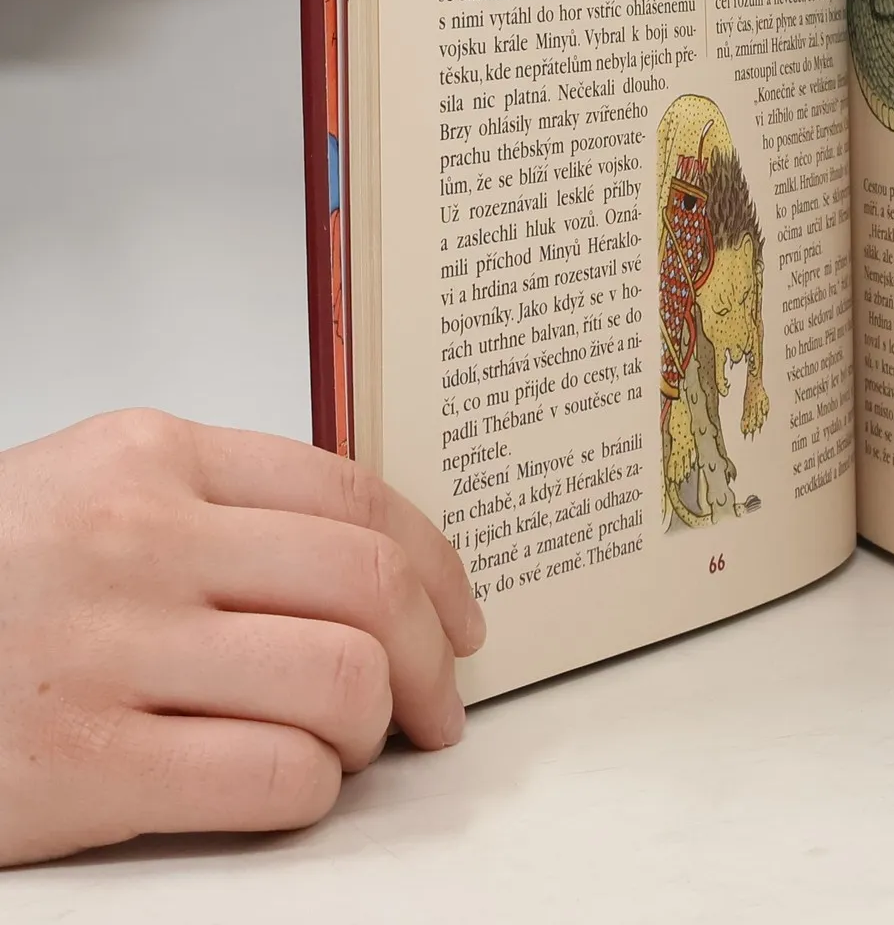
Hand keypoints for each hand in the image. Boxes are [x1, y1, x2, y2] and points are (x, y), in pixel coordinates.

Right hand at [0, 409, 484, 866]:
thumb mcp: (88, 491)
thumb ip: (219, 504)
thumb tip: (370, 559)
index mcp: (152, 456)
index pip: (352, 495)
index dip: (436, 562)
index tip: (460, 612)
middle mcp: (139, 539)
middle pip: (368, 585)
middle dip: (434, 654)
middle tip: (438, 699)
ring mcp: (108, 651)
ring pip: (340, 680)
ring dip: (374, 728)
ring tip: (353, 746)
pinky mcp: (78, 768)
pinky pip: (270, 778)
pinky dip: (313, 791)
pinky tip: (292, 787)